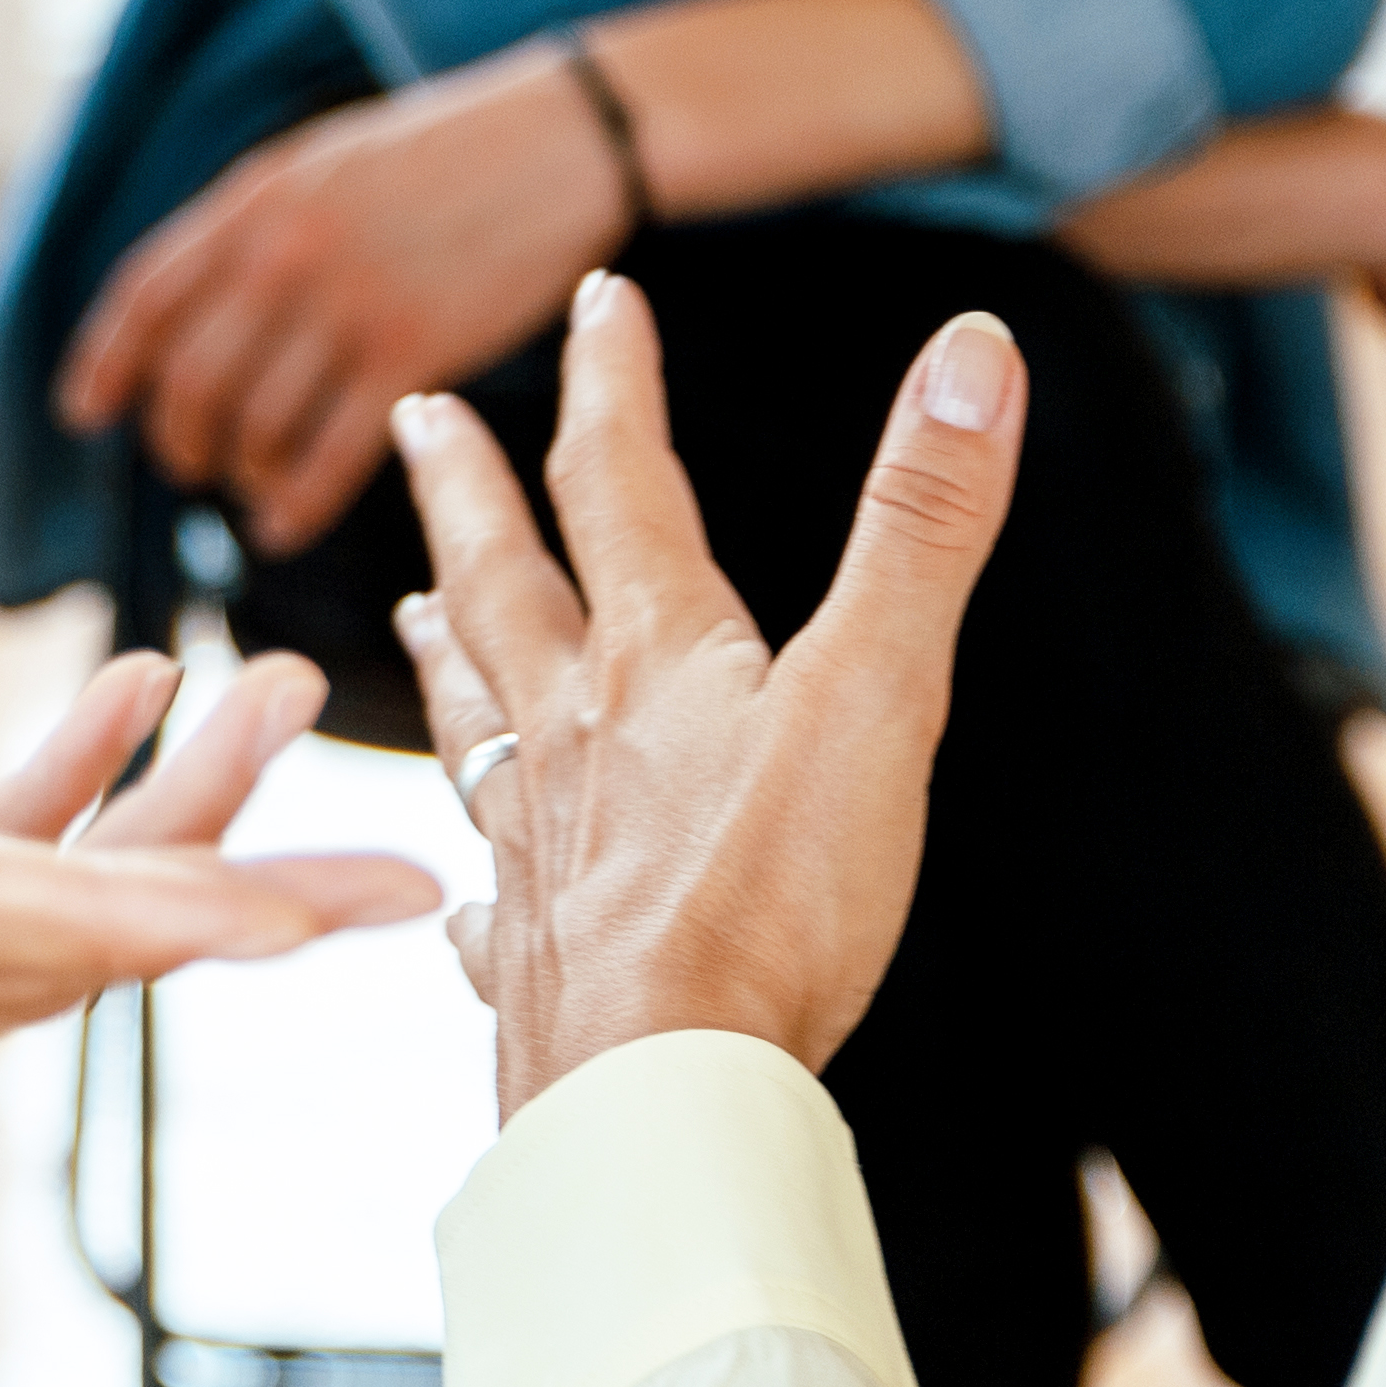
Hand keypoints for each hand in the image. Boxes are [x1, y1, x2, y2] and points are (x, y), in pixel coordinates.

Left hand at [53, 52, 627, 555]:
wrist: (562, 137)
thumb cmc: (444, 153)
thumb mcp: (323, 161)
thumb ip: (252, 228)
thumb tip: (185, 310)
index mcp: (255, 197)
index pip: (145, 296)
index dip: (106, 363)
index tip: (84, 412)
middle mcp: (285, 253)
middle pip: (188, 378)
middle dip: (176, 437)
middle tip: (189, 462)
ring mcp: (349, 305)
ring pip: (253, 426)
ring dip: (240, 471)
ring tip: (252, 483)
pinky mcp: (414, 354)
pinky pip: (326, 457)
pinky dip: (292, 503)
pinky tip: (283, 522)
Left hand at [385, 273, 1024, 1115]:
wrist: (665, 1089)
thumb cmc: (776, 900)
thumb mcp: (879, 689)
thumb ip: (922, 525)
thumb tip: (974, 352)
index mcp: (653, 660)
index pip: (623, 481)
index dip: (615, 381)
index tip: (602, 297)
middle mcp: (572, 738)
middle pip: (504, 581)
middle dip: (468, 488)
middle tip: (414, 413)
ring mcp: (538, 852)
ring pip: (475, 724)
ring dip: (447, 657)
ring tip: (411, 614)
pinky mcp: (537, 967)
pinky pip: (490, 914)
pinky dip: (474, 896)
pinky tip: (464, 907)